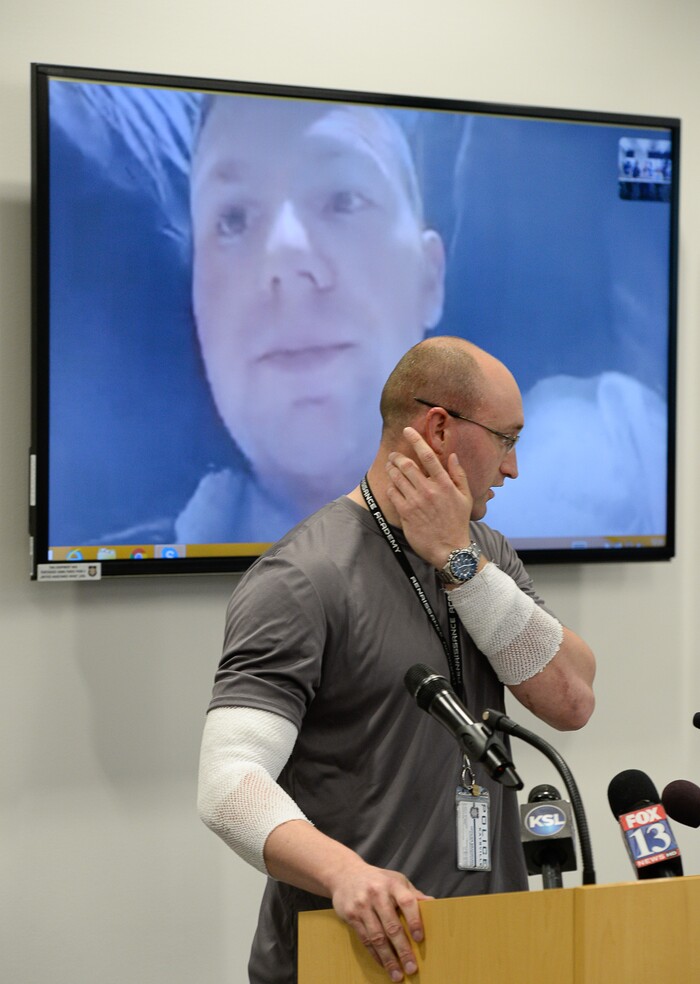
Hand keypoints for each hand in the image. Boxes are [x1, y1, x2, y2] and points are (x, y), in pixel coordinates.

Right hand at [330, 861, 430, 980]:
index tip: (420, 938)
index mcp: (392, 884)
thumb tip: (434, 904)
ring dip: (388, 958)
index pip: (406, 902)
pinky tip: (383, 963)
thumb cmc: (377, 880)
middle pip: (392, 925)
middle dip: (402, 949)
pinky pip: (365, 939)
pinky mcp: (351, 915)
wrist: (344, 873)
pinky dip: (375, 954)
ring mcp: (362, 905)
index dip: (414, 920)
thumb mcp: (396, 880)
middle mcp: (377, 894)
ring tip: (397, 974)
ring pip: (377, 936)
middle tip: (411, 967)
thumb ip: (412, 894)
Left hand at [385, 427, 473, 568]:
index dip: (416, 440)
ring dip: (391, 469)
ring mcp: (416, 501)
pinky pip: (392, 493)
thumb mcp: (465, 497)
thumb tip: (452, 456)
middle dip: (397, 456)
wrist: (449, 549)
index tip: (407, 430)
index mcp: (444, 484)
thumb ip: (459, 475)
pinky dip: (390, 486)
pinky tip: (391, 485)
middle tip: (394, 455)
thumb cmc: (458, 522)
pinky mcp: (405, 513)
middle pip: (407, 465)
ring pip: (397, 478)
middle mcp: (429, 490)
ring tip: (390, 466)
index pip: (428, 456)